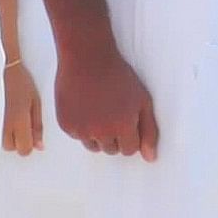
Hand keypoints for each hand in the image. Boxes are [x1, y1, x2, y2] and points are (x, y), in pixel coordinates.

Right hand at [1, 63, 45, 156]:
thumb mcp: (35, 101)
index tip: (28, 134)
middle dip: (15, 140)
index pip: (24, 149)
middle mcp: (3, 124)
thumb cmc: (20, 81)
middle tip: (18, 122)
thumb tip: (40, 146)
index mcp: (19, 120)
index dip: (28, 144)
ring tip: (8, 116)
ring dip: (5, 134)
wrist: (0, 66)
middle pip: (10, 148)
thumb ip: (38, 125)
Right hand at [55, 41, 159, 161]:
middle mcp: (102, 132)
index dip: (130, 134)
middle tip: (111, 110)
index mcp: (123, 127)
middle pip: (112, 150)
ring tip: (98, 108)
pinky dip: (82, 126)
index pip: (130, 150)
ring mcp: (82, 130)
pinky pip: (77, 136)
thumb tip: (150, 159)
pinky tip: (84, 105)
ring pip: (94, 146)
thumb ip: (149, 131)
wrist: (86, 58)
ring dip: (98, 134)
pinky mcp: (66, 125)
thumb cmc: (118, 77)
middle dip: (115, 135)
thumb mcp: (142, 100)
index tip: (126, 117)